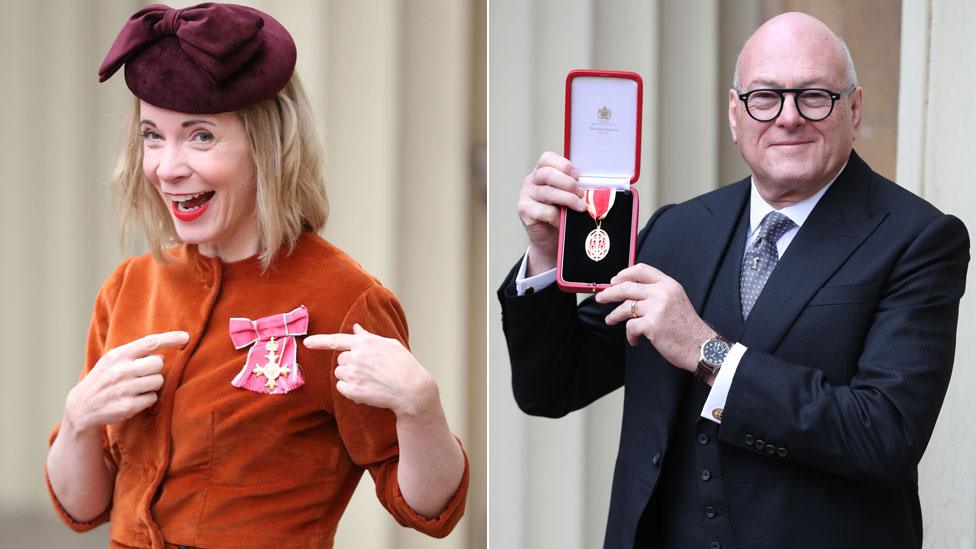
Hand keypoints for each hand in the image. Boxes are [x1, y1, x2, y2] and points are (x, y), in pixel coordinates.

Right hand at [64, 331, 188, 434]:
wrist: (81, 406)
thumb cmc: (105, 378)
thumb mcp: (113, 361)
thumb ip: (136, 354)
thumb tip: (163, 354)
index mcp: (118, 355)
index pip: (149, 342)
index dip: (170, 339)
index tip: (186, 337)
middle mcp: (120, 371)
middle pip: (158, 364)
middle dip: (155, 369)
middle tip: (143, 374)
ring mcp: (124, 389)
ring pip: (158, 381)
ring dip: (152, 385)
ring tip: (136, 388)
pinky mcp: (128, 406)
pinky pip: (152, 398)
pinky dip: (147, 399)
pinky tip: (133, 399)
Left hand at [304, 324, 438, 419]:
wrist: (412, 389)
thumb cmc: (404, 365)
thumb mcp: (388, 344)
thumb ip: (368, 337)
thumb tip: (355, 328)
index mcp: (364, 342)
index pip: (336, 340)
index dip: (319, 341)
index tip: (307, 343)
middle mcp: (356, 356)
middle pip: (340, 360)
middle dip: (350, 364)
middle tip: (369, 370)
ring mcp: (353, 373)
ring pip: (340, 374)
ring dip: (350, 377)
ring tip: (370, 380)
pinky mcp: (352, 390)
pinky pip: (342, 388)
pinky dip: (350, 390)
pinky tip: (367, 390)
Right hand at [518, 151, 586, 275]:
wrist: (549, 238)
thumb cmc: (560, 214)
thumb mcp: (568, 196)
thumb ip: (573, 188)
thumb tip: (592, 187)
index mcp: (541, 172)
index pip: (547, 158)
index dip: (564, 165)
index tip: (578, 176)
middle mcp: (531, 181)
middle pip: (547, 174)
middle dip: (568, 183)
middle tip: (582, 193)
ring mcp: (525, 195)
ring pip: (547, 192)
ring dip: (568, 199)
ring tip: (581, 207)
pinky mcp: (524, 210)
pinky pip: (543, 211)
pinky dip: (557, 216)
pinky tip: (564, 220)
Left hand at [596, 264, 714, 372]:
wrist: (702, 347)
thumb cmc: (686, 327)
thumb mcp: (675, 300)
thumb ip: (656, 292)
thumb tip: (628, 290)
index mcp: (668, 284)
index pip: (641, 269)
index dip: (624, 274)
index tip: (614, 281)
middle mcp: (662, 293)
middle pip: (627, 287)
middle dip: (609, 292)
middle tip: (600, 298)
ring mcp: (657, 308)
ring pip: (625, 307)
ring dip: (615, 315)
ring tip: (610, 320)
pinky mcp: (652, 325)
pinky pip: (630, 326)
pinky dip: (630, 335)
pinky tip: (635, 339)